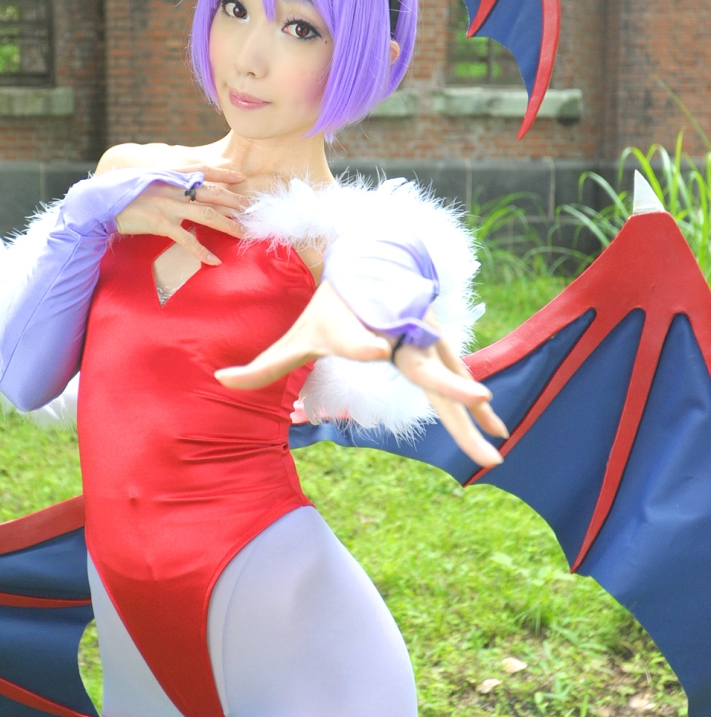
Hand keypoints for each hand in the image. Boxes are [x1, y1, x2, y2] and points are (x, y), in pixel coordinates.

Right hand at [116, 174, 249, 265]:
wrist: (99, 202)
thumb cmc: (121, 191)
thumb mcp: (145, 179)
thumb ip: (164, 181)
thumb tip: (180, 186)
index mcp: (170, 174)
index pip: (203, 171)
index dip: (223, 174)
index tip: (241, 177)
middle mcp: (173, 187)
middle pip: (212, 193)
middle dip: (234, 200)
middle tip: (252, 209)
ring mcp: (168, 205)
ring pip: (206, 214)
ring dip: (228, 224)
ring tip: (243, 233)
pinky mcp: (160, 223)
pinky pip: (187, 239)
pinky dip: (202, 251)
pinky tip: (214, 260)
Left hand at [215, 282, 506, 468]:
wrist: (372, 266)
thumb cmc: (333, 307)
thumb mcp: (297, 335)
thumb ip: (264, 365)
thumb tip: (220, 379)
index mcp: (357, 330)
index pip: (360, 340)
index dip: (365, 344)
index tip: (376, 350)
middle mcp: (396, 334)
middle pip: (425, 367)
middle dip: (452, 387)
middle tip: (478, 400)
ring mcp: (423, 340)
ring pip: (450, 380)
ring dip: (472, 413)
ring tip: (493, 450)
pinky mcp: (437, 347)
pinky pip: (456, 381)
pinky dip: (475, 406)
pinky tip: (495, 430)